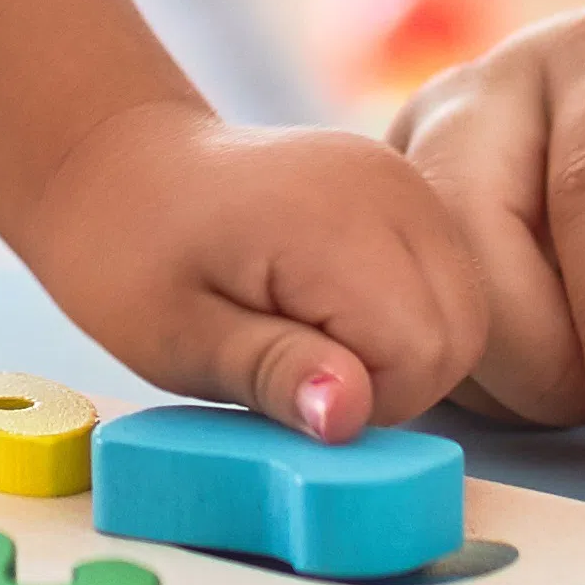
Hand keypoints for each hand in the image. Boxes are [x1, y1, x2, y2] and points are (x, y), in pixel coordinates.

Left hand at [7, 102, 518, 445]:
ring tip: (309, 333)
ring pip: (465, 311)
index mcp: (337, 219)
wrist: (118, 170)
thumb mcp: (180, 338)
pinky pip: (446, 283)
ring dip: (400, 349)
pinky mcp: (409, 190)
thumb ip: (272, 373)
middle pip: (462, 332)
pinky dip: (403, 316)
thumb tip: (347, 414)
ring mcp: (407, 180)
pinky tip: (332, 307)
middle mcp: (392, 188)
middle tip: (296, 363)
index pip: (425, 352)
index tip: (289, 382)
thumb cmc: (130, 257)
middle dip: (393, 378)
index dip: (366, 397)